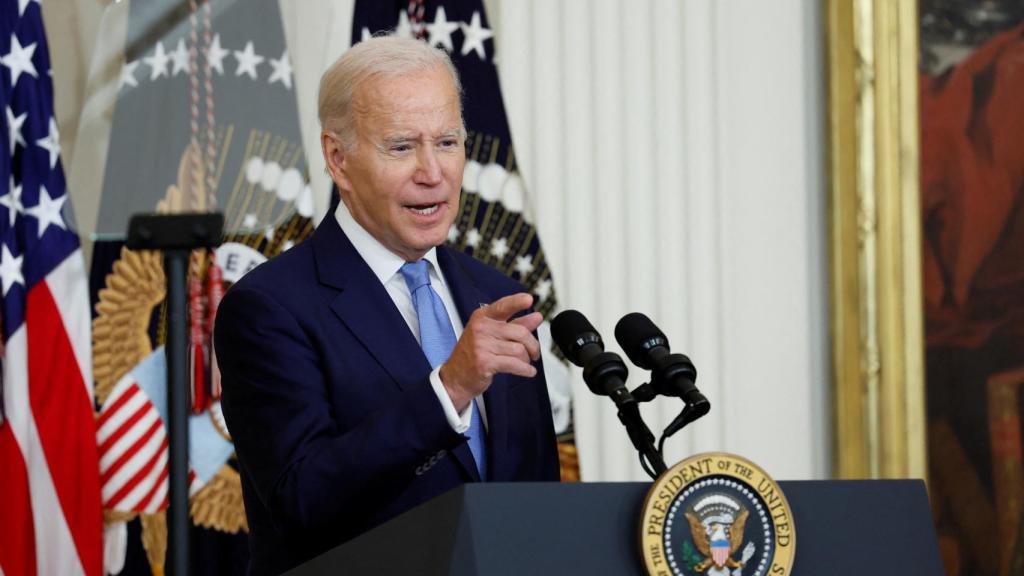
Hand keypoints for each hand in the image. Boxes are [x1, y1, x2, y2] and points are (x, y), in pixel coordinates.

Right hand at [439, 293, 542, 411]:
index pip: (503, 306)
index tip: (529, 299)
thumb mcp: (491, 335)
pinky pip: (514, 364)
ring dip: (527, 360)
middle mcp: (481, 328)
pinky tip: (528, 371)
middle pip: (520, 332)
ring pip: (519, 350)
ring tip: (525, 363)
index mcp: (482, 318)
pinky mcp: (485, 362)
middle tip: (534, 352)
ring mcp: (481, 345)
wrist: (455, 377)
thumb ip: (516, 324)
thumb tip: (537, 317)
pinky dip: (525, 369)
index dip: (517, 302)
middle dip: (533, 345)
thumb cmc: (473, 355)